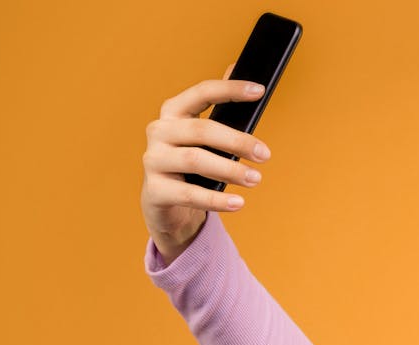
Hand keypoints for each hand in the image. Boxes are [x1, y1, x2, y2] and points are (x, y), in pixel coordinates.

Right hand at [140, 62, 272, 263]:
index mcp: (173, 112)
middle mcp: (160, 132)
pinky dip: (216, 199)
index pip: (202, 92)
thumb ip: (219, 105)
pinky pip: (189, 194)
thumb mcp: (204, 135)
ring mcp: (154, 160)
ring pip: (196, 160)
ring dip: (230, 170)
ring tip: (255, 179)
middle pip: (202, 130)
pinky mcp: (155, 191)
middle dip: (237, 141)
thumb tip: (237, 66)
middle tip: (265, 155)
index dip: (230, 90)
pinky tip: (238, 203)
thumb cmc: (190, 163)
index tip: (260, 91)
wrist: (165, 203)